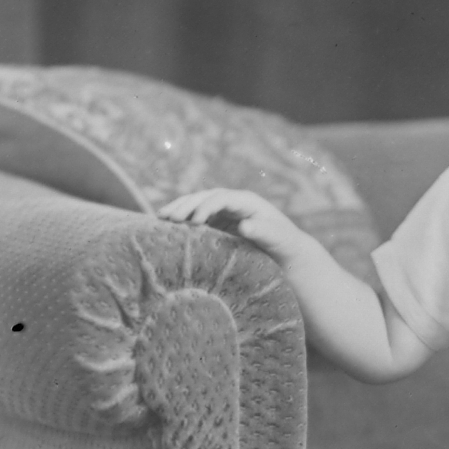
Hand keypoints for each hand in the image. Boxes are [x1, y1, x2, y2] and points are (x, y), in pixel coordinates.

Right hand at [158, 189, 308, 268]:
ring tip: (160, 217)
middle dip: (186, 204)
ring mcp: (225, 211)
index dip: (206, 207)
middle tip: (166, 216)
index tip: (194, 221)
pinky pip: (198, 218)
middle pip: (205, 197)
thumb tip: (244, 225)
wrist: (287, 251)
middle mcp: (233, 202)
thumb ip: (263, 231)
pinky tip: (167, 226)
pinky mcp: (219, 222)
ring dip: (179, 209)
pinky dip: (183, 220)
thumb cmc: (284, 244)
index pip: (221, 198)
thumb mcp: (277, 238)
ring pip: (198, 204)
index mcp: (247, 201)